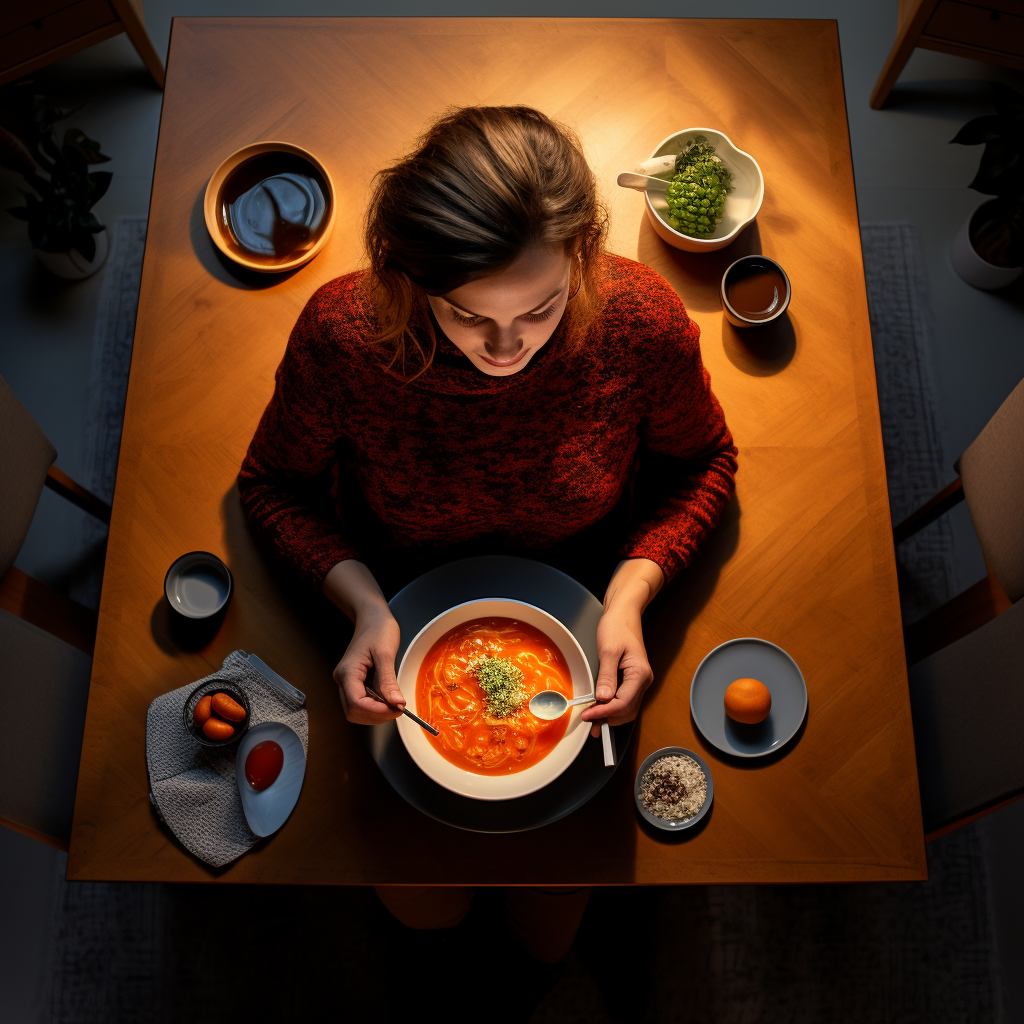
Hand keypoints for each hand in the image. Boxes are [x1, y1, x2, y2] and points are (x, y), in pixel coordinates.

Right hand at [333, 604, 403, 724]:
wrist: (372, 618)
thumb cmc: (378, 630)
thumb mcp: (386, 653)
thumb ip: (389, 681)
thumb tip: (397, 704)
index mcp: (347, 672)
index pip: (356, 703)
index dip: (376, 711)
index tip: (396, 708)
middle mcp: (343, 680)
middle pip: (354, 712)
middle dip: (377, 715)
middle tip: (398, 707)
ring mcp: (347, 683)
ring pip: (356, 711)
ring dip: (376, 713)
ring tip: (394, 702)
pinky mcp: (354, 683)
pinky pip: (361, 703)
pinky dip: (375, 706)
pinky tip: (387, 698)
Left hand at [580, 557, 663, 737]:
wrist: (624, 613)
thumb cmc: (618, 626)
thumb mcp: (608, 650)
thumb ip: (606, 676)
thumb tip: (603, 699)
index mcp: (639, 674)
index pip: (623, 703)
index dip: (604, 713)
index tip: (588, 715)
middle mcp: (643, 680)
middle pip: (627, 710)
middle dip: (608, 718)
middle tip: (588, 720)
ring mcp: (639, 681)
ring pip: (627, 708)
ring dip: (610, 715)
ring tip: (592, 719)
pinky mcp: (633, 679)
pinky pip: (625, 699)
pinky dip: (612, 707)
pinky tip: (600, 709)